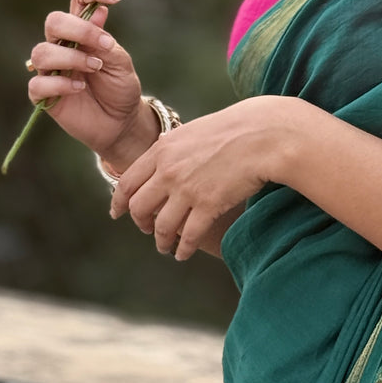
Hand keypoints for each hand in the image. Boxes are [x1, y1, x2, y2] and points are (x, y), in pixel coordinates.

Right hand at [27, 0, 144, 161]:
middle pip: (54, 21)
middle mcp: (63, 45)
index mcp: (84, 31)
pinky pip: (38, 83)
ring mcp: (51, 70)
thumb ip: (106, 42)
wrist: (120, 122)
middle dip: (79, 28)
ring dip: (71, 57)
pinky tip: (80, 88)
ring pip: (41, 51)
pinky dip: (60, 83)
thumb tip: (99, 11)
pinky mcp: (44, 95)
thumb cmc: (120, 87)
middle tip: (103, 44)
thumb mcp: (121, 63)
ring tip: (95, 68)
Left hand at [110, 98, 286, 261]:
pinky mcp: (208, 206)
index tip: (117, 212)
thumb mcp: (194, 130)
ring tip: (166, 246)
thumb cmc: (235, 128)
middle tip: (146, 229)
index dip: (119, 202)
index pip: (128, 181)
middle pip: (139, 208)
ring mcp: (187, 189)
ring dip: (161, 241)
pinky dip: (182, 249)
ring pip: (162, 227)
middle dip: (141, 223)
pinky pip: (187, 236)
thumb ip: (173, 146)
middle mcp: (169, 170)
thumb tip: (158, 153)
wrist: (264, 134)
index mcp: (164, 149)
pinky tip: (183, 253)